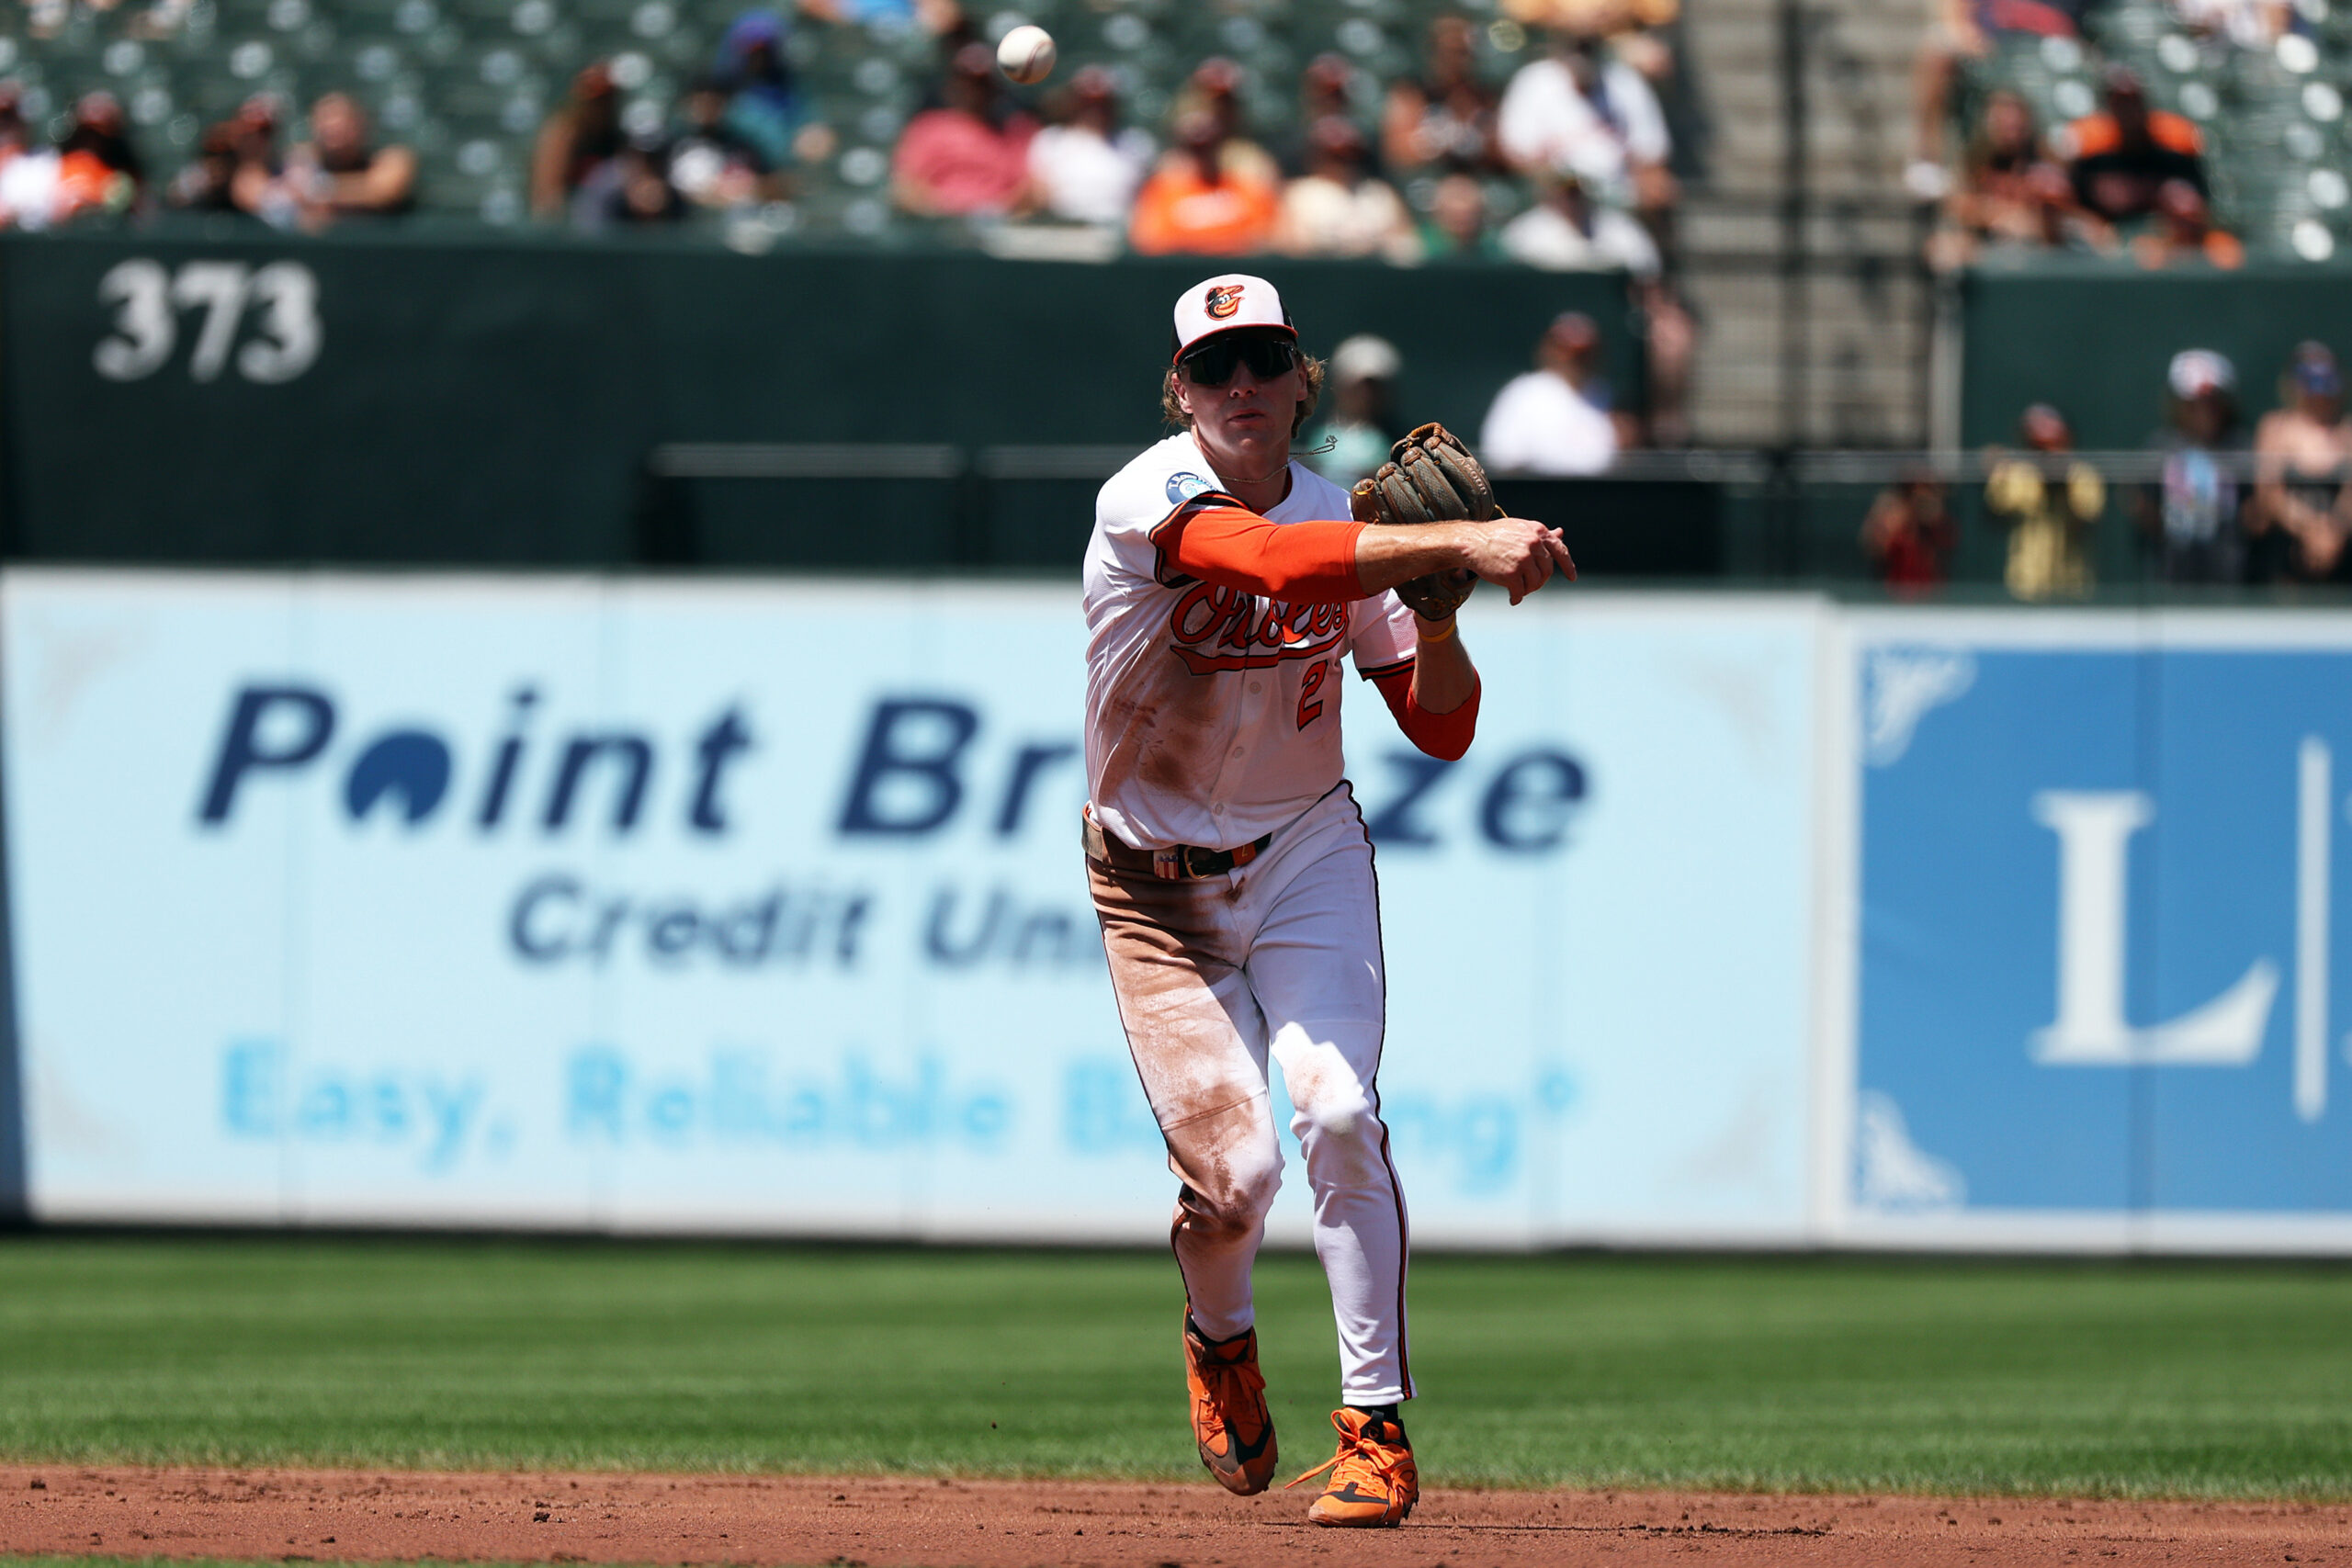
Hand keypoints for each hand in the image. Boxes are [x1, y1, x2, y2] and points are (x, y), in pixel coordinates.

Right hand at [1453, 517, 1575, 603]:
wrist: (1471, 542)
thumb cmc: (1496, 535)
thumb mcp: (1521, 529)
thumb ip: (1541, 535)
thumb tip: (1561, 534)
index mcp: (1538, 532)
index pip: (1560, 551)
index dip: (1568, 566)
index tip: (1572, 577)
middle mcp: (1533, 544)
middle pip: (1547, 570)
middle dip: (1539, 580)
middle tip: (1529, 585)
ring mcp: (1523, 559)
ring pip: (1535, 583)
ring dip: (1528, 589)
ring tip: (1518, 589)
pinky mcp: (1512, 574)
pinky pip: (1520, 592)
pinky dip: (1517, 598)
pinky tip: (1513, 599)